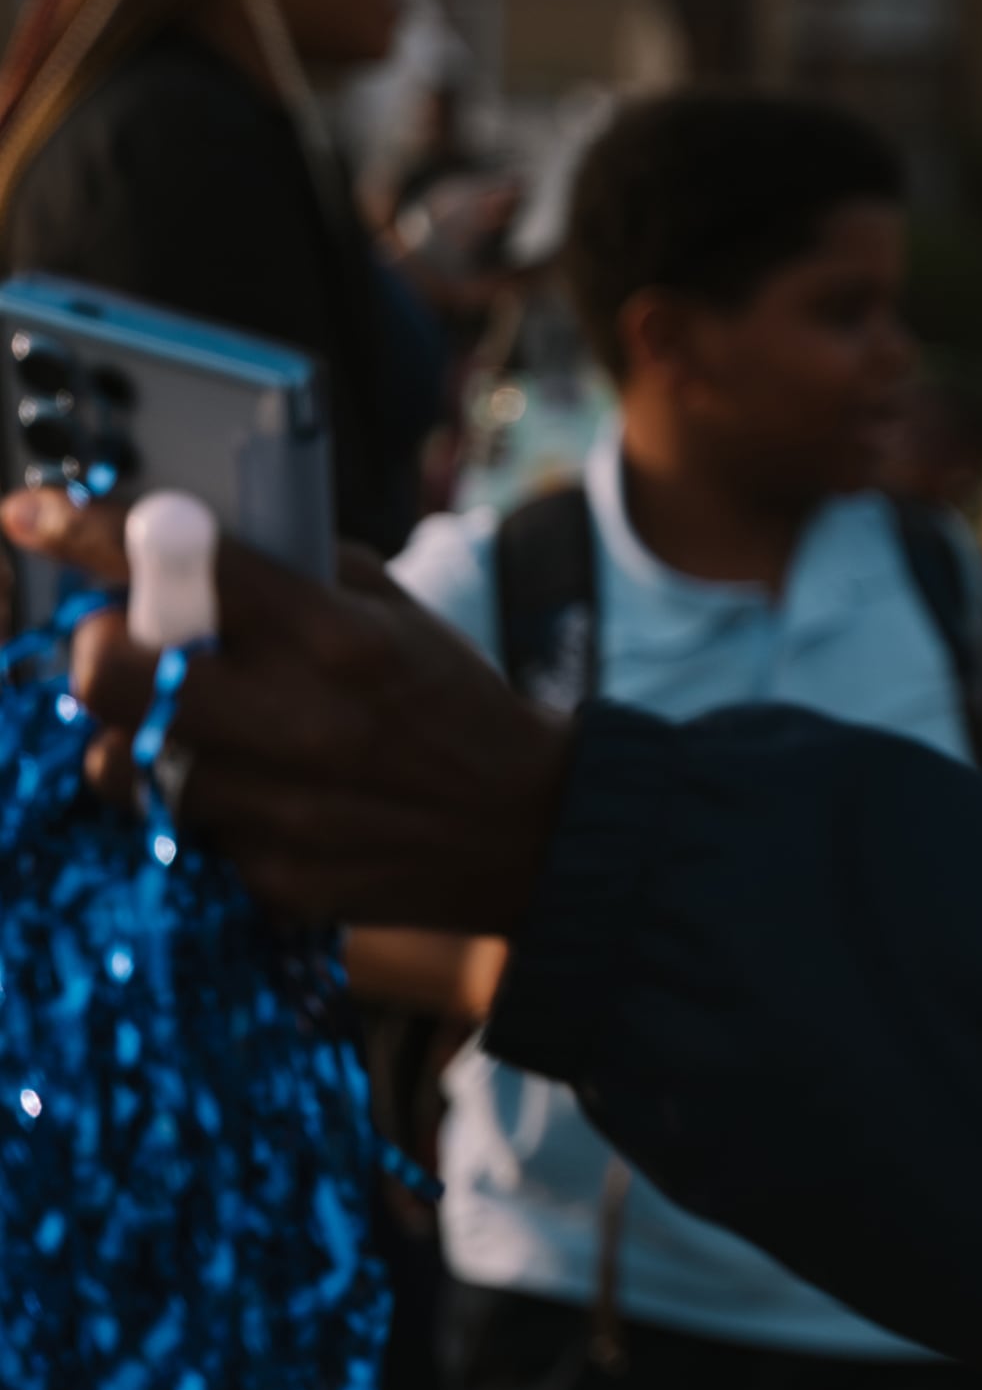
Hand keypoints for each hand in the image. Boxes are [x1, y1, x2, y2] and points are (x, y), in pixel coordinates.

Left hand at [7, 487, 567, 931]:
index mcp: (339, 636)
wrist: (525, 826)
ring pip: (125, 762)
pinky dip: (196, 803)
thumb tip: (181, 546)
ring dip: (138, 737)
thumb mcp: (394, 612)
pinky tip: (251, 792)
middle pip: (111, 675)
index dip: (91, 532)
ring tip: (193, 728)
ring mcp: (282, 808)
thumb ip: (296, 578)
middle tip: (122, 644)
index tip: (33, 512)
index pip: (186, 567)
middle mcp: (303, 720)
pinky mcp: (273, 877)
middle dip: (95, 648)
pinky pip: (179, 830)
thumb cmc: (450, 700)